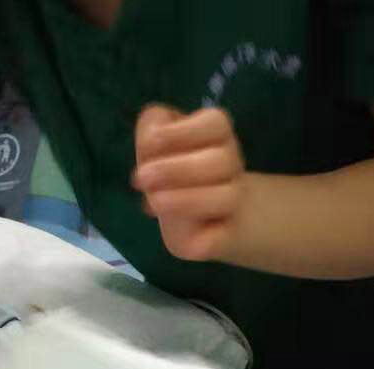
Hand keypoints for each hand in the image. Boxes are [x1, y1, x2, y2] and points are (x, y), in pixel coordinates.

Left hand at [132, 105, 245, 261]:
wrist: (211, 219)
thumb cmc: (176, 176)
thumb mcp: (159, 149)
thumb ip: (152, 136)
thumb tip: (149, 132)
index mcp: (216, 137)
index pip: (215, 123)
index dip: (182, 132)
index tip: (150, 141)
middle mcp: (229, 165)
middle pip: (221, 160)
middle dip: (177, 169)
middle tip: (142, 177)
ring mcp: (231, 201)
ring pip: (226, 197)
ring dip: (188, 200)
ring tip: (154, 202)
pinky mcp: (223, 237)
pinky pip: (219, 238)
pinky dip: (204, 240)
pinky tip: (180, 236)